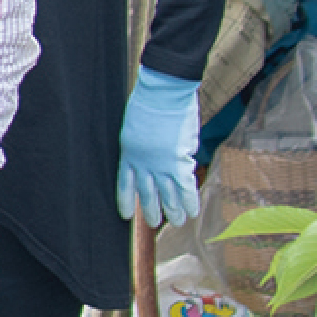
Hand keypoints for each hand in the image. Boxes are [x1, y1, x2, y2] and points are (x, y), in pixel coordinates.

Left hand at [115, 66, 203, 224]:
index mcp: (128, 154)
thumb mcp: (134, 127)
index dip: (125, 200)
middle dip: (150, 210)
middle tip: (153, 223)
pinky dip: (190, 202)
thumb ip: (142, 146)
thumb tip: (158, 157)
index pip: (124, 184)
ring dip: (173, 211)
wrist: (162, 93)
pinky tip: (192, 213)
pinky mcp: (179, 162)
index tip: (125, 215)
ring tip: (176, 222)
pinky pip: (185, 188)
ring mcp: (161, 165)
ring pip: (167, 195)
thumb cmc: (148, 102)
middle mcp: (142, 164)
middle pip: (146, 194)